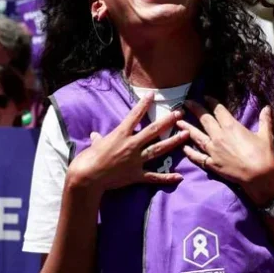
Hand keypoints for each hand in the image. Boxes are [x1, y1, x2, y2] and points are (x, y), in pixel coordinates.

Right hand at [66, 92, 187, 192]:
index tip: (152, 94)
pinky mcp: (136, 175)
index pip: (134, 116)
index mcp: (120, 134)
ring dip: (173, 142)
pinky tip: (179, 177)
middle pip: (153, 131)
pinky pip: (154, 176)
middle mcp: (131, 145)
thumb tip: (95, 135)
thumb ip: (98, 140)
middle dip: (167, 122)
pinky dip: (166, 177)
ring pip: (158, 150)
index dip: (144, 104)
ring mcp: (136, 160)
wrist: (87, 178)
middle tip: (179, 114)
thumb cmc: (88, 159)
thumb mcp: (94, 145)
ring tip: (185, 135)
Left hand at [176, 98, 273, 203]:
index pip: (218, 110)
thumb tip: (267, 107)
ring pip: (196, 136)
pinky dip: (189, 151)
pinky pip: (197, 156)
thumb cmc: (263, 154)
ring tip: (178, 122)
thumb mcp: (265, 135)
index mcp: (231, 126)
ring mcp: (213, 150)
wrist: (259, 176)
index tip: (205, 96)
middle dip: (195, 109)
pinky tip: (183, 147)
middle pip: (204, 119)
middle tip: (187, 102)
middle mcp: (218, 136)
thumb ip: (264, 120)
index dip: (211, 102)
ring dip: (187, 128)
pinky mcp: (211, 163)